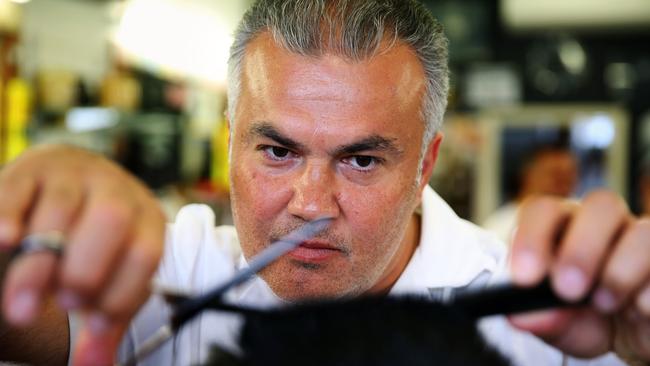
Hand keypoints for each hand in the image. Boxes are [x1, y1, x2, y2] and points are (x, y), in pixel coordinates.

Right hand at [0, 145, 165, 364]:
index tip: (96, 324)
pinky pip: (19, 188)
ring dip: (40, 263)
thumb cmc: (94, 241)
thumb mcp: (110, 273)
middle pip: (111, 219)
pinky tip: (5, 240)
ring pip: (62, 208)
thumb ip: (105, 318)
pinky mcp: (31, 169)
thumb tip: (93, 365)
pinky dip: (9, 215)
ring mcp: (73, 175)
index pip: (146, 252)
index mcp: (145, 218)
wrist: (71, 181)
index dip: (122, 291)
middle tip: (65, 304)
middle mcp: (115, 190)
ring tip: (25, 307)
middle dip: (87, 269)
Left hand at [509, 191, 649, 361]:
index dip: (531, 238)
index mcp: (563, 225)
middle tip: (566, 290)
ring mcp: (642, 240)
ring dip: (620, 272)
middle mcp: (606, 223)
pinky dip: (648, 293)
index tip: (524, 278)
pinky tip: (637, 312)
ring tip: (603, 304)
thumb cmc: (581, 318)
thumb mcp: (554, 323)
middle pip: (601, 205)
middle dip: (581, 250)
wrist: (624, 339)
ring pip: (643, 232)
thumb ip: (538, 317)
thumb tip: (523, 316)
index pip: (544, 211)